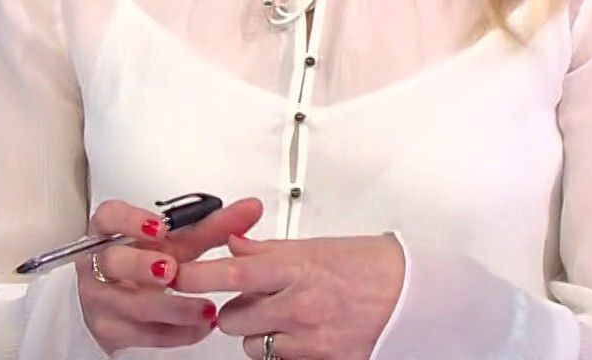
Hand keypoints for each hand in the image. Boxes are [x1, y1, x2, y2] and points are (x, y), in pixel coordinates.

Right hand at [76, 196, 265, 353]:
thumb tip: (251, 209)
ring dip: (171, 307)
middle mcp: (99, 265)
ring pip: (129, 305)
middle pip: (112, 262)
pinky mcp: (110, 331)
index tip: (159, 227)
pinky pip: (142, 335)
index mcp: (110, 232)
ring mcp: (100, 299)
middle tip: (173, 270)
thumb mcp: (179, 243)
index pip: (108, 217)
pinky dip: (175, 332)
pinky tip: (200, 326)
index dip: (130, 220)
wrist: (126, 301)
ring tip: (206, 308)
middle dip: (142, 266)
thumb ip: (214, 227)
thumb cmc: (149, 262)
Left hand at [172, 233, 403, 359]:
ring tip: (283, 315)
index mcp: (297, 268)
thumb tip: (233, 243)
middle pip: (234, 318)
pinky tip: (303, 333)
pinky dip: (284, 349)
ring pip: (254, 345)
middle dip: (233, 310)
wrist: (415, 293)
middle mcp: (300, 306)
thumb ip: (269, 250)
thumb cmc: (371, 264)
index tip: (176, 274)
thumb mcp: (316, 247)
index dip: (198, 275)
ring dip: (258, 332)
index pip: (233, 271)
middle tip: (250, 298)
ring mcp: (311, 340)